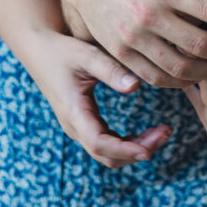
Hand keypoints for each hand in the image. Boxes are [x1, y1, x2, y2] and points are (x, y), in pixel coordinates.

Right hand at [30, 28, 171, 167]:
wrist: (40, 51)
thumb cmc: (63, 51)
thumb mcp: (87, 56)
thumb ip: (110, 70)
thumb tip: (136, 86)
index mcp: (73, 111)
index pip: (99, 143)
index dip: (125, 150)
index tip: (149, 151)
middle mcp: (74, 126)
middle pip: (106, 155)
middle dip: (137, 150)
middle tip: (166, 133)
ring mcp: (78, 127)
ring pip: (107, 153)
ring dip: (135, 148)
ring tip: (163, 132)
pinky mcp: (84, 124)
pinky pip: (107, 143)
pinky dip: (127, 143)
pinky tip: (147, 133)